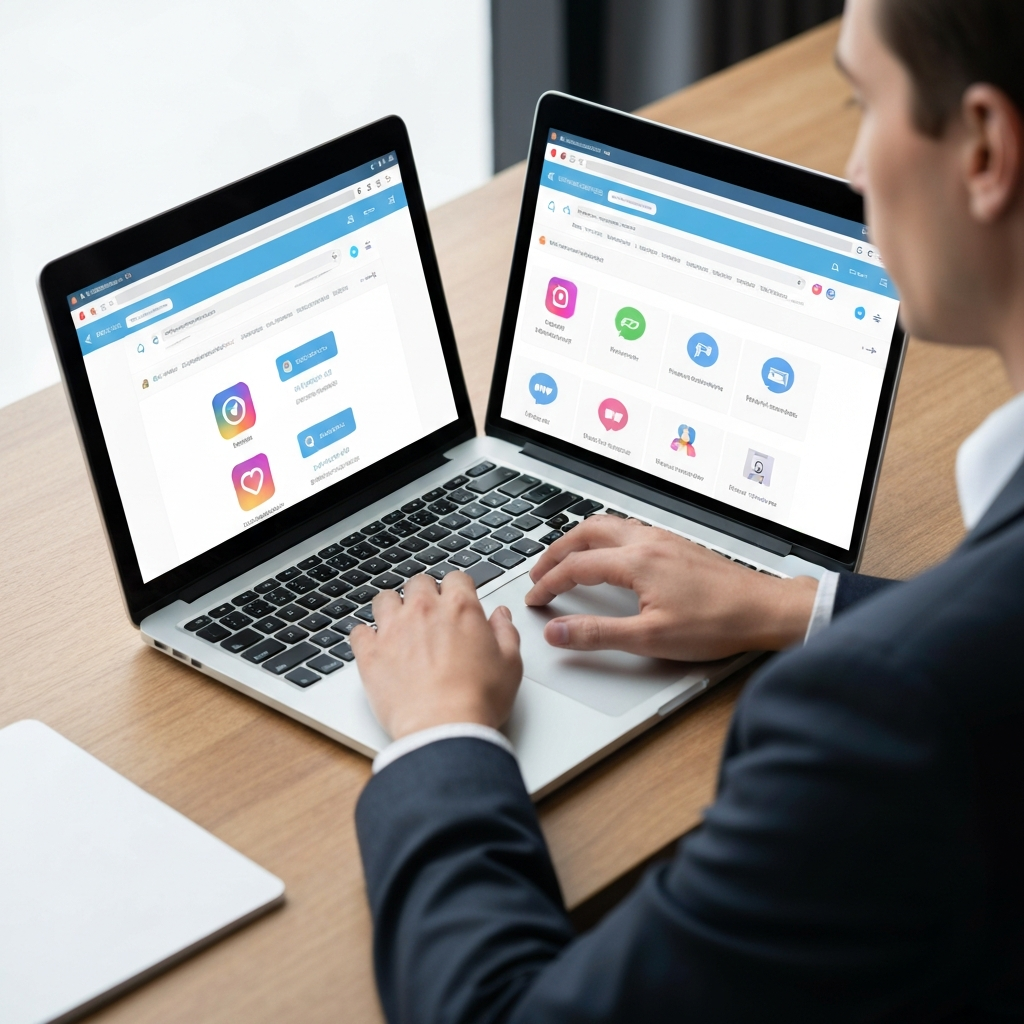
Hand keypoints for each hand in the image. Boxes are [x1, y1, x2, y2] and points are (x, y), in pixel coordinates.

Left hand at [350, 572, 522, 739]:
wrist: (443, 730)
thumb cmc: (477, 700)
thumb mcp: (510, 664)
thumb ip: (505, 632)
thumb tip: (500, 616)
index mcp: (460, 608)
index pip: (456, 578)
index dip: (458, 589)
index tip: (458, 601)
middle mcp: (424, 611)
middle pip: (419, 583)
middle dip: (425, 594)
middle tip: (430, 615)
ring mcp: (393, 629)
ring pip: (385, 599)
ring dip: (393, 608)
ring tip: (400, 627)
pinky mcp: (370, 653)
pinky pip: (358, 632)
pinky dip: (365, 637)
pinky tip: (376, 648)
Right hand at [524, 516, 817, 661]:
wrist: (764, 610)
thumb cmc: (717, 623)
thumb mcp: (650, 639)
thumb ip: (598, 634)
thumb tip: (559, 632)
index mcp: (636, 561)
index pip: (576, 567)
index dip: (549, 583)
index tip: (534, 598)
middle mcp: (647, 542)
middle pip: (586, 533)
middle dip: (556, 552)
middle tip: (539, 572)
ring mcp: (663, 540)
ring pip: (607, 524)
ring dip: (579, 539)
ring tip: (565, 558)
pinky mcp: (676, 544)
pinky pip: (627, 528)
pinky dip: (604, 537)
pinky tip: (609, 554)